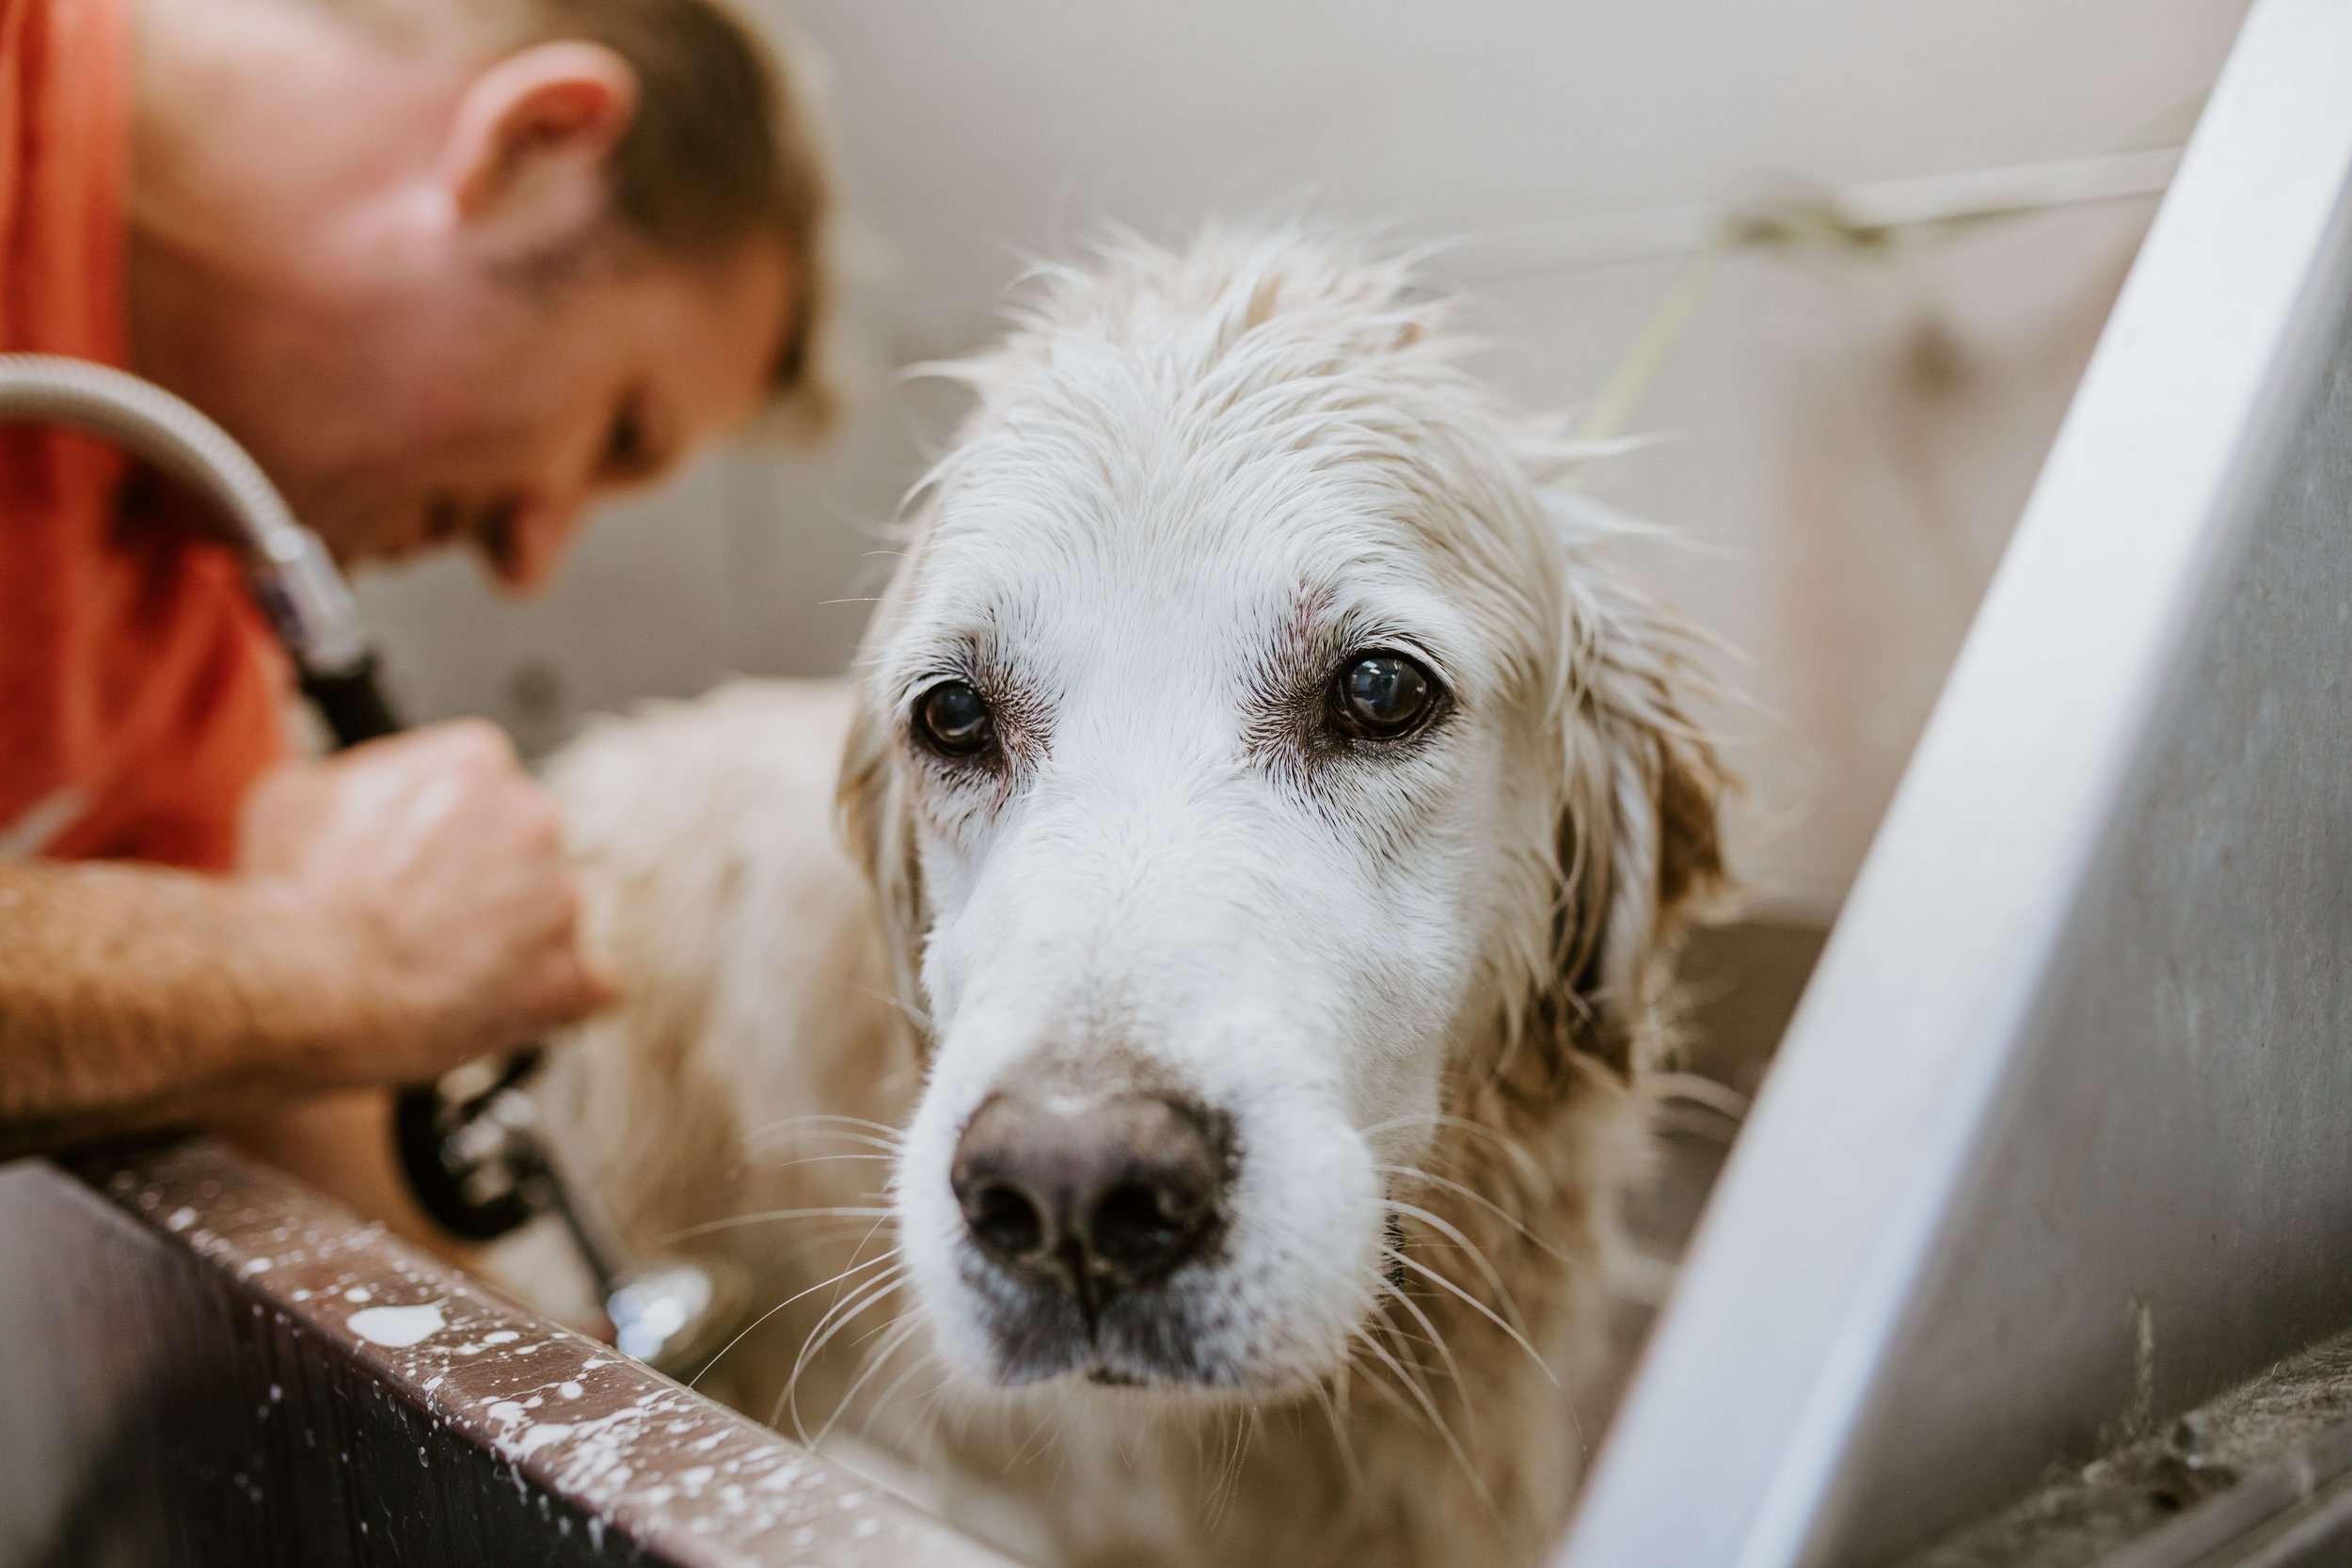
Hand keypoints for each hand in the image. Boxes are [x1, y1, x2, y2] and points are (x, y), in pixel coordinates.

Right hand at [237, 721, 615, 1086]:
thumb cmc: (290, 892)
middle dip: (484, 882)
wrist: (298, 985)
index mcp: (477, 761)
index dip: (446, 831)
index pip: (486, 787)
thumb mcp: (299, 791)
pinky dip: (548, 1000)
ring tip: (440, 971)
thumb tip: (371, 785)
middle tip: (427, 921)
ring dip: (509, 942)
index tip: (419, 861)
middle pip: (524, 848)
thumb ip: (365, 775)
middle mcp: (534, 817)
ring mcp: (559, 899)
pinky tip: (493, 1007)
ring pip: (549, 916)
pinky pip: (585, 988)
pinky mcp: (570, 978)